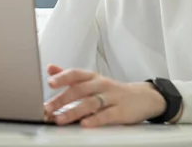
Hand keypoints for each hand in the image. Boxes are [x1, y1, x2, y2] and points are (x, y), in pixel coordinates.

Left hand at [43, 64, 166, 126]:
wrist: (143, 97)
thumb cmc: (111, 90)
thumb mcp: (91, 80)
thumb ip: (70, 76)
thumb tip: (50, 68)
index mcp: (93, 77)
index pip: (76, 74)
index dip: (63, 77)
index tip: (50, 82)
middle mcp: (101, 85)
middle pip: (80, 90)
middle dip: (62, 99)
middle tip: (48, 107)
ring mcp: (111, 97)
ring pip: (91, 103)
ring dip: (74, 111)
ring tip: (60, 119)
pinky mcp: (120, 111)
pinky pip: (107, 115)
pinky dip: (95, 119)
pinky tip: (85, 124)